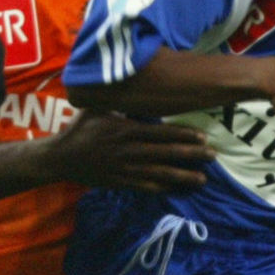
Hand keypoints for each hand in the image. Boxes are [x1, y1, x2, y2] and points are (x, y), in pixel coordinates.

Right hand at [52, 110, 214, 192]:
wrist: (60, 157)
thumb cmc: (80, 128)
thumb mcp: (98, 108)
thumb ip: (118, 101)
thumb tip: (135, 85)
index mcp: (126, 130)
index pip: (162, 133)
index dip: (184, 135)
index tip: (204, 137)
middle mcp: (129, 150)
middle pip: (166, 153)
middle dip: (192, 155)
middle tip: (214, 156)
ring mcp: (125, 169)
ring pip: (160, 174)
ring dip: (183, 176)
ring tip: (203, 179)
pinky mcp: (120, 182)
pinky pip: (145, 187)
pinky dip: (163, 189)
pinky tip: (177, 189)